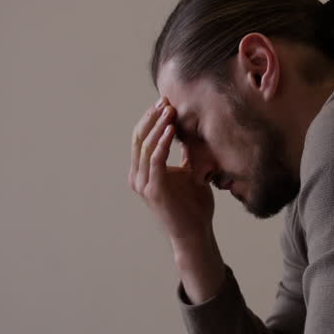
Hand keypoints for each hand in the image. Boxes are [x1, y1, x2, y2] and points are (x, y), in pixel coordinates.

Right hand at [129, 97, 214, 247]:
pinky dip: (161, 143)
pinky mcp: (153, 190)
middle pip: (139, 138)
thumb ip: (185, 154)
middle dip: (152, 117)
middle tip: (165, 101)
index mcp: (143, 171)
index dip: (151, 118)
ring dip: (157, 126)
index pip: (141, 138)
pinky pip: (155, 160)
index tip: (165, 102)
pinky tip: (170, 130)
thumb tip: (189, 131)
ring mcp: (143, 184)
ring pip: (145, 146)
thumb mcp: (189, 172)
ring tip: (169, 111)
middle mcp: (138, 176)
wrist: (196, 232)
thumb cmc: (193, 205)